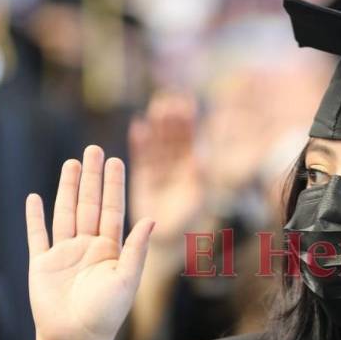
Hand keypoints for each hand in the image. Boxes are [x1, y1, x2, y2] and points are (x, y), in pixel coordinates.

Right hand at [26, 146, 153, 339]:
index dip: (113, 185)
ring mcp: (64, 254)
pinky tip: (35, 198)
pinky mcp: (42, 264)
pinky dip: (34, 217)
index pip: (113, 209)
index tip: (116, 160)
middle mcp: (88, 247)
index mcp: (111, 249)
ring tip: (71, 163)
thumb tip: (151, 218)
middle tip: (93, 149)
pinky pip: (37, 235)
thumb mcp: (127, 279)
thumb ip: (137, 248)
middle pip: (89, 204)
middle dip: (91, 177)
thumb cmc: (107, 314)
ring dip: (67, 188)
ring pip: (65, 212)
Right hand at [128, 92, 204, 245]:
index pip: (191, 140)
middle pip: (173, 137)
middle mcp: (177, 165)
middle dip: (171, 120)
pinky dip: (140, 142)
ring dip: (156, 126)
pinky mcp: (144, 176)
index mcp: (193, 168)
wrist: (168, 238)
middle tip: (168, 100)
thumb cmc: (187, 221)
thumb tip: (202, 158)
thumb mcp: (196, 199)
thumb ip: (199, 178)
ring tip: (155, 108)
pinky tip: (138, 126)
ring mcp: (160, 169)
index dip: (188, 123)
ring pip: (158, 143)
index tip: (187, 104)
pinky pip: (142, 156)